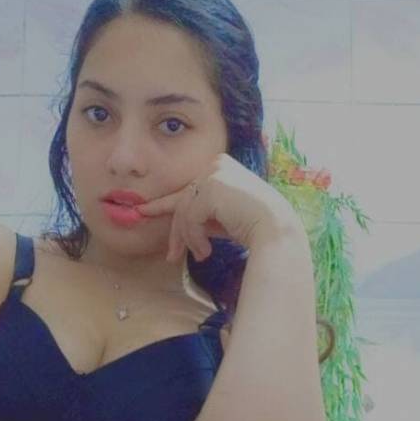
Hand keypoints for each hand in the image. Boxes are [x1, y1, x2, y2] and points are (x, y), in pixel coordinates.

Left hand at [136, 152, 299, 262]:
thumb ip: (202, 215)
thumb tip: (179, 231)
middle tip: (171, 256)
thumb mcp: (222, 217)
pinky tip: (206, 251)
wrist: (275, 229)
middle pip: (183, 200)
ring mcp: (212, 174)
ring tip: (201, 256)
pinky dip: (194, 238)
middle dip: (175, 232)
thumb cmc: (254, 226)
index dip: (165, 205)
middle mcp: (215, 164)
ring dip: (188, 239)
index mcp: (221, 166)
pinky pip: (189, 218)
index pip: (188, 189)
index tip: (143, 212)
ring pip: (183, 211)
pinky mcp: (210, 188)